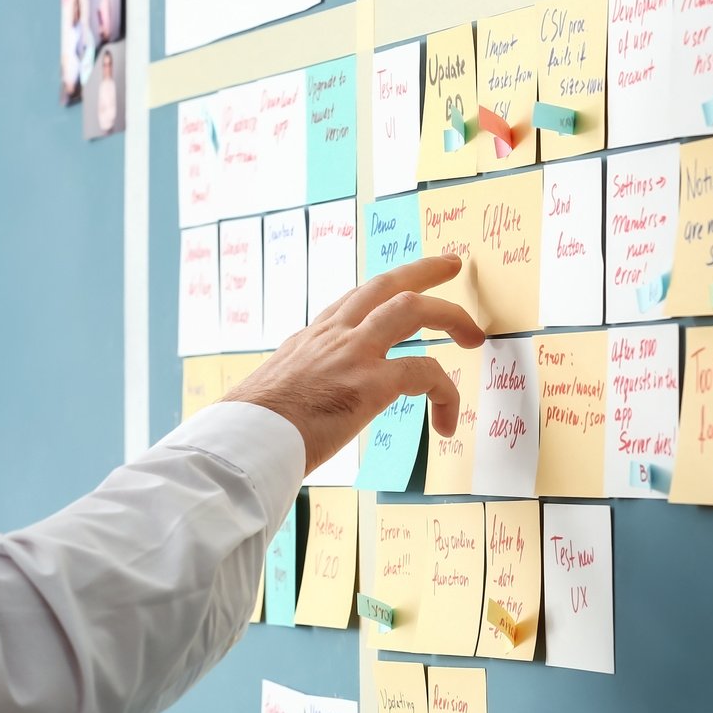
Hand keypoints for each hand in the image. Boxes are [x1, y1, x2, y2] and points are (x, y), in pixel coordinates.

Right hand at [224, 254, 484, 472]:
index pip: (354, 299)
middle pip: (386, 285)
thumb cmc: (249, 433)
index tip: (404, 284)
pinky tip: (448, 423)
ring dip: (450, 316)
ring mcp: (352, 354)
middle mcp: (332, 336)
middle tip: (452, 266)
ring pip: (413, 309)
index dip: (385, 288)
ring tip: (473, 336)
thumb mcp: (272, 393)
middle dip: (424, 270)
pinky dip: (446, 394)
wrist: (239, 445)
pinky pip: (427, 373)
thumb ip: (298, 386)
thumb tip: (301, 401)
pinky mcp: (369, 383)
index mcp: (309, 339)